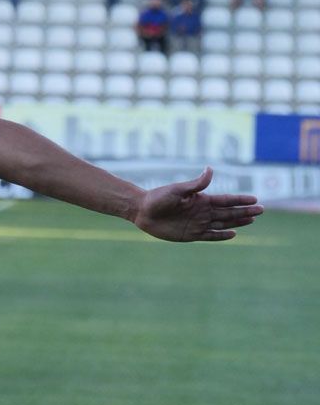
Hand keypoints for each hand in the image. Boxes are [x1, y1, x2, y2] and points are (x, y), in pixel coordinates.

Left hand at [133, 167, 262, 241]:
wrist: (142, 211)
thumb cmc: (158, 197)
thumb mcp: (178, 189)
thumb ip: (196, 184)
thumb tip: (211, 169)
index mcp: (201, 199)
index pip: (226, 200)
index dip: (241, 200)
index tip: (255, 199)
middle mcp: (202, 211)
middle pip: (228, 212)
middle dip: (245, 211)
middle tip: (261, 210)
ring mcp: (198, 223)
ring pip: (223, 223)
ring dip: (237, 222)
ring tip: (252, 220)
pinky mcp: (191, 234)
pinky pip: (210, 235)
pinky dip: (222, 235)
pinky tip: (234, 234)